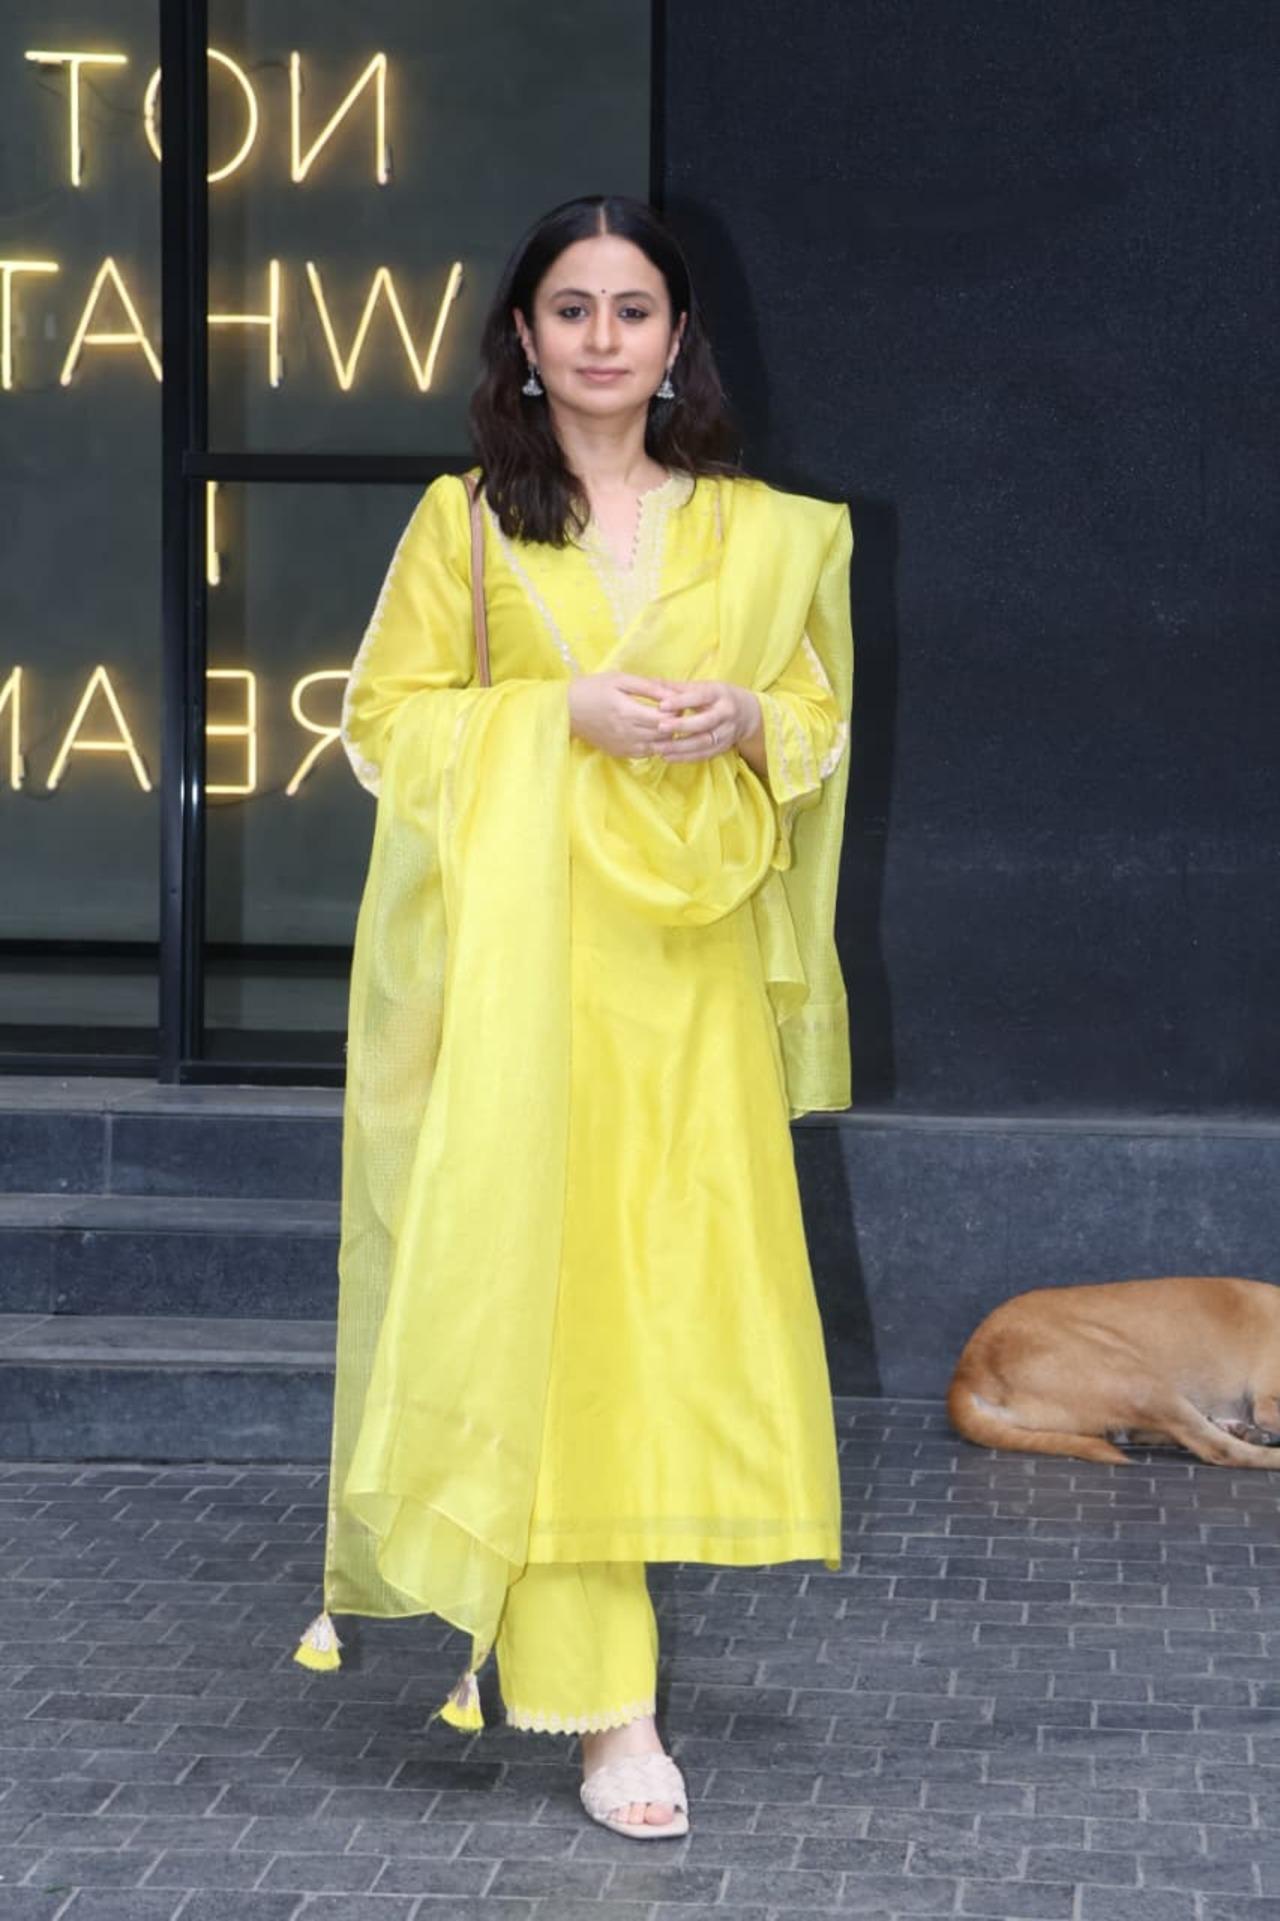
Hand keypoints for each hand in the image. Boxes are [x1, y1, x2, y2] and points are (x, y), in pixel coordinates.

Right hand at [567, 672, 682, 758]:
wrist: (566, 709)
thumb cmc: (594, 688)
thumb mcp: (620, 679)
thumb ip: (648, 687)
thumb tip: (674, 694)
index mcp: (628, 712)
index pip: (665, 718)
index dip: (677, 711)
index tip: (677, 702)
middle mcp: (627, 733)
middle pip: (665, 734)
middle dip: (675, 723)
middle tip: (675, 712)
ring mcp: (624, 746)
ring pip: (658, 747)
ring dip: (666, 736)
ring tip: (663, 722)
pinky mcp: (620, 753)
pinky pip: (646, 754)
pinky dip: (654, 745)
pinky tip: (651, 733)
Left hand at [653, 679, 762, 763]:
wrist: (748, 713)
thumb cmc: (718, 696)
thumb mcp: (703, 687)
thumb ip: (677, 687)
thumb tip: (650, 682)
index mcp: (719, 694)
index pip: (700, 697)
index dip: (681, 701)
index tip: (662, 705)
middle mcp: (726, 714)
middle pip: (704, 722)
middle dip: (681, 726)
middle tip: (660, 727)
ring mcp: (727, 733)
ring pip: (703, 742)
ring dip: (680, 747)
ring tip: (658, 748)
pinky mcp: (724, 747)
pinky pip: (704, 755)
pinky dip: (685, 757)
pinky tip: (667, 757)